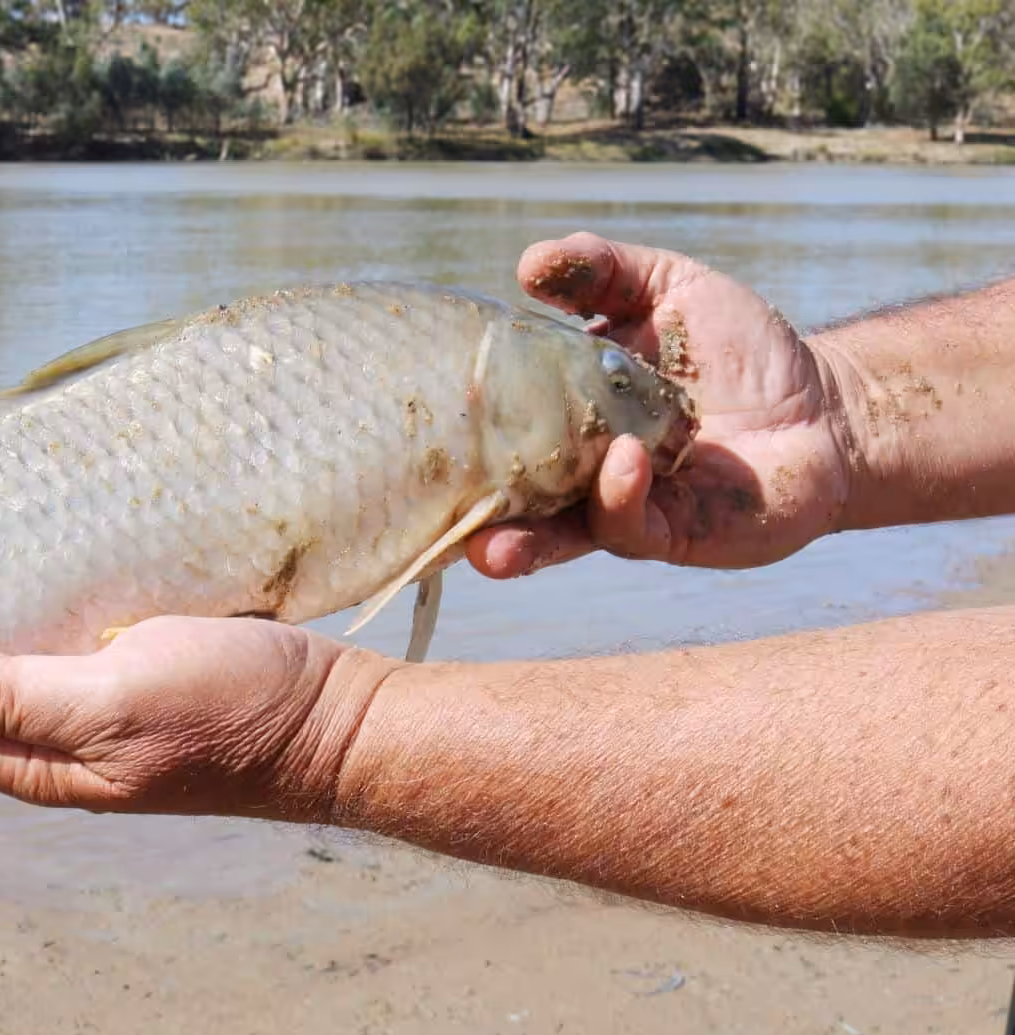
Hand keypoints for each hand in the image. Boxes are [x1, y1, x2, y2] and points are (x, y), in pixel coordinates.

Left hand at [0, 616, 388, 820]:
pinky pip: (67, 649)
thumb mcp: (112, 702)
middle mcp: (62, 746)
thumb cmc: (230, 714)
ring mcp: (102, 711)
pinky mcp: (139, 676)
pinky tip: (32, 572)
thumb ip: (13, 700)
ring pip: (16, 672)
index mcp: (43, 765)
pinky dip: (39, 616)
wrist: (340, 719)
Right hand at [467, 232, 855, 576]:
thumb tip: (527, 264)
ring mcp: (624, 509)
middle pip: (510, 498)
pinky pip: (630, 526)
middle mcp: (581, 472)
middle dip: (469, 516)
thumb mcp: (670, 288)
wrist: (834, 409)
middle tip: (432, 519)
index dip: (461, 430)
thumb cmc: (746, 352)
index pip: (500, 426)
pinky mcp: (674, 535)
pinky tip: (624, 457)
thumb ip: (601, 271)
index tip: (422, 420)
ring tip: (490, 548)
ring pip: (558, 535)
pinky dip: (619, 495)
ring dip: (520, 542)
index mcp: (567, 417)